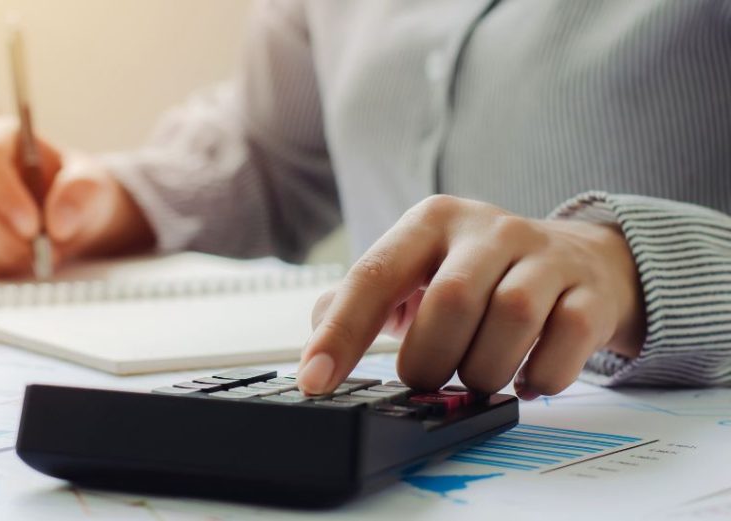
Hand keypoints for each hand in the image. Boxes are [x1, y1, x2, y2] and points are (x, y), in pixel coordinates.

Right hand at [0, 116, 155, 277]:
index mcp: (0, 139)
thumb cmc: (78, 190)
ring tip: (44, 256)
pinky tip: (29, 260)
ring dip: (9, 253)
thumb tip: (59, 225)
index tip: (33, 226)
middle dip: (6, 235)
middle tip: (43, 252)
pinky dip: (4, 266)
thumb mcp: (92, 185)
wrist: (74, 218)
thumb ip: (81, 193)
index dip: (2, 193)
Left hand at [299, 195, 645, 399]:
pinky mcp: (590, 293)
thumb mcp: (416, 270)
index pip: (374, 275)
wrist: (581, 261)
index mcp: (431, 222)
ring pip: (510, 321)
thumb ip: (359, 301)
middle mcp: (488, 229)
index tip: (316, 381)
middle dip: (429, 359)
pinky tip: (526, 379)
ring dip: (483, 371)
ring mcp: (545, 257)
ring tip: (477, 376)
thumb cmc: (478, 273)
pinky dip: (539, 378)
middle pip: (449, 302)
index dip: (341, 333)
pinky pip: (564, 345)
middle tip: (427, 378)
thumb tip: (318, 341)